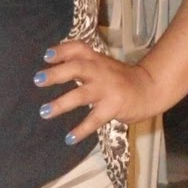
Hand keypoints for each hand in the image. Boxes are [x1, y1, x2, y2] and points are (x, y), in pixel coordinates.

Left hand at [34, 41, 163, 144]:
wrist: (150, 89)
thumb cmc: (121, 79)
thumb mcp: (103, 66)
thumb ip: (84, 65)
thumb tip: (54, 69)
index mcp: (96, 60)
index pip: (79, 49)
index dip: (62, 50)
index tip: (46, 56)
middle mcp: (100, 71)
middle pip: (77, 68)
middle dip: (56, 73)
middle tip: (38, 80)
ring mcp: (106, 89)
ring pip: (81, 94)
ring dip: (61, 103)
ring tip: (44, 112)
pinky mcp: (113, 107)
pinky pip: (94, 119)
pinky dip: (81, 129)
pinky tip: (69, 138)